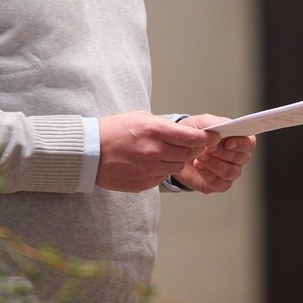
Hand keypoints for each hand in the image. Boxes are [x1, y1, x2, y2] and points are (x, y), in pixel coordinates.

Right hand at [97, 111, 217, 191]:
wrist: (88, 152)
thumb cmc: (114, 131)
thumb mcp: (141, 117)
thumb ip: (165, 126)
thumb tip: (186, 134)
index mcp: (154, 131)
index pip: (191, 137)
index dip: (206, 138)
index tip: (213, 137)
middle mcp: (153, 152)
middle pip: (187, 154)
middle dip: (193, 150)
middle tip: (192, 145)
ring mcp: (148, 170)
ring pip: (176, 167)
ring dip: (176, 160)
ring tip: (164, 152)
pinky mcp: (142, 184)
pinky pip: (162, 178)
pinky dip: (161, 171)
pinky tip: (149, 163)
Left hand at [168, 115, 256, 192]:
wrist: (178, 148)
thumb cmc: (195, 133)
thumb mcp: (202, 122)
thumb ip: (214, 124)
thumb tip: (220, 134)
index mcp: (238, 138)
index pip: (249, 142)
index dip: (241, 143)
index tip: (228, 142)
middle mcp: (237, 156)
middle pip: (241, 158)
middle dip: (222, 152)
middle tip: (207, 147)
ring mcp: (229, 171)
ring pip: (231, 172)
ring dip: (214, 164)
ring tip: (200, 156)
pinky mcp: (218, 184)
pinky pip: (220, 184)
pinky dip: (208, 175)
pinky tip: (198, 166)